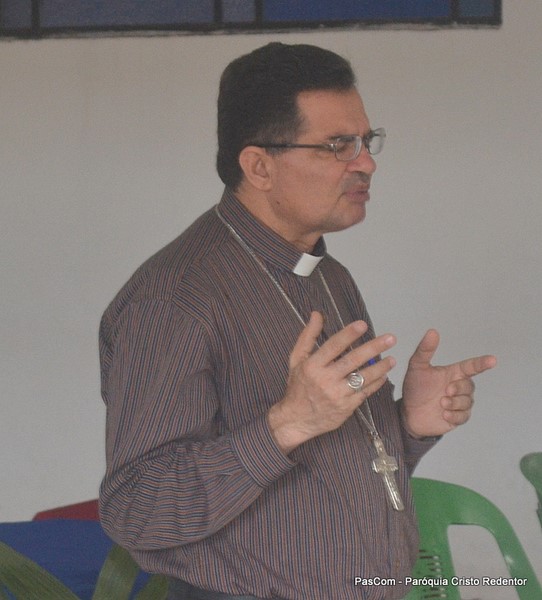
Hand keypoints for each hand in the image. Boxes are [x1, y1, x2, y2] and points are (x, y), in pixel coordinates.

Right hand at [268, 312, 396, 452]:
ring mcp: (336, 395)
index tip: (363, 324)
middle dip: (373, 348)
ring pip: (362, 378)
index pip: (333, 346)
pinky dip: (376, 384)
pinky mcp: (345, 408)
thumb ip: (308, 336)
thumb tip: (317, 314)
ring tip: (392, 359)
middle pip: (352, 360)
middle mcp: (325, 380)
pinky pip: (364, 393)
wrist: (296, 419)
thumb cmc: (298, 386)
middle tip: (390, 339)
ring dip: (380, 367)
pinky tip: (384, 375)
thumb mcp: (296, 359)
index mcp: (312, 366)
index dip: (348, 334)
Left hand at [401, 329, 496, 437]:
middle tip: (446, 391)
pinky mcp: (457, 417)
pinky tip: (444, 414)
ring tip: (441, 403)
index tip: (493, 360)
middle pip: (469, 385)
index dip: (482, 363)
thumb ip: (425, 350)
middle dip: (459, 388)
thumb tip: (433, 331)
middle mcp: (459, 386)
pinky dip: (454, 415)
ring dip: (454, 403)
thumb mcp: (416, 366)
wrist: (408, 412)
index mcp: (453, 373)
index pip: (471, 366)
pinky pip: (464, 416)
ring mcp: (459, 403)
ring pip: (467, 402)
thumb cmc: (414, 387)